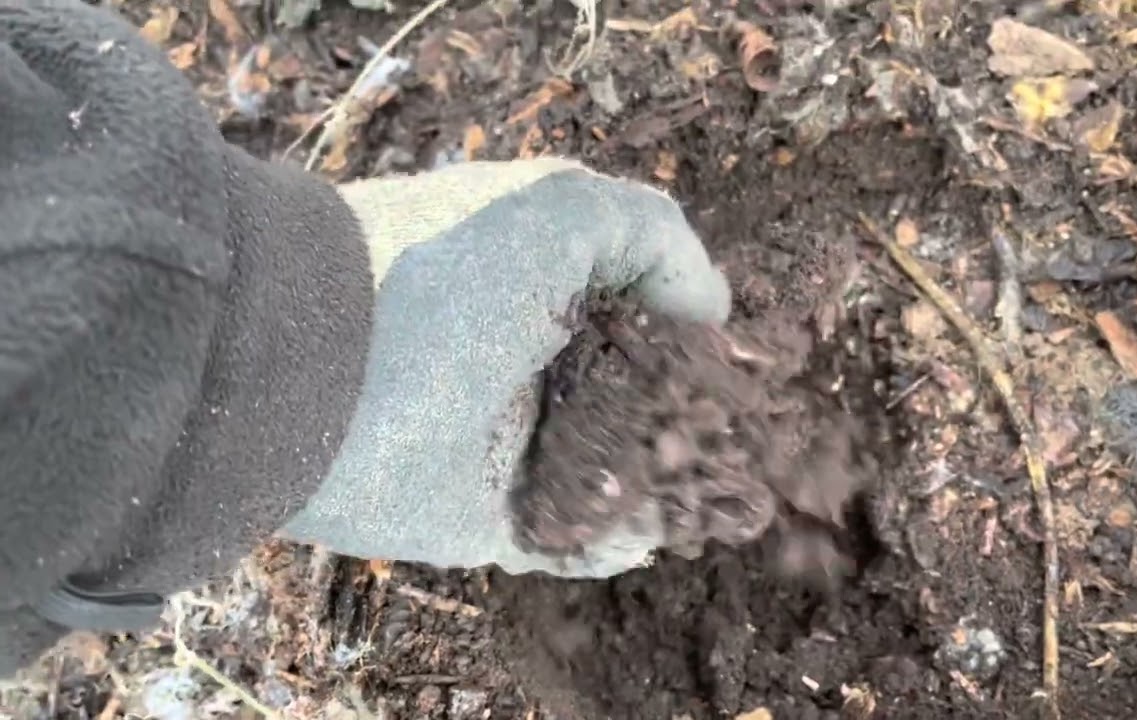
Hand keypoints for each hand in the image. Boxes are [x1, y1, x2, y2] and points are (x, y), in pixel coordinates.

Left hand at [279, 159, 730, 576]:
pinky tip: (643, 534)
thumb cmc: (442, 277)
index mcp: (549, 287)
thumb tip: (709, 306)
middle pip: (639, 401)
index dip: (696, 340)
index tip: (740, 370)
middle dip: (692, 426)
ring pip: (616, 477)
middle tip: (740, 449)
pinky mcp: (489, 518)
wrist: (304, 377)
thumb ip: (652, 235)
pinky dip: (611, 544)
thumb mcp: (559, 208)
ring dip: (667, 491)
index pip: (646, 315)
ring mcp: (512, 445)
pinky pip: (569, 541)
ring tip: (712, 500)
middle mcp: (535, 365)